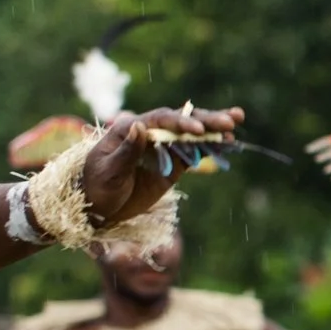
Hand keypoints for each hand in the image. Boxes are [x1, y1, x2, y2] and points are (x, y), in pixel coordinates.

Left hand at [79, 105, 244, 227]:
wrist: (95, 209)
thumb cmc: (95, 187)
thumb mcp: (108, 171)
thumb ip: (127, 150)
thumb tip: (141, 127)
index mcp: (130, 129)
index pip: (160, 120)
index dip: (181, 122)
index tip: (197, 130)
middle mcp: (149, 134)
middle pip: (181, 122)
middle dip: (206, 120)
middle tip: (230, 121)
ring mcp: (163, 149)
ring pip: (192, 135)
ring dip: (213, 130)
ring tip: (235, 125)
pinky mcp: (173, 165)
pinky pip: (194, 154)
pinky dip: (211, 149)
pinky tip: (228, 145)